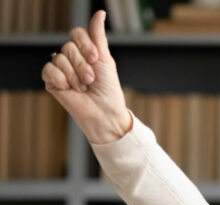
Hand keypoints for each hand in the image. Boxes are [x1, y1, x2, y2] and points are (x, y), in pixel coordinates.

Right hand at [41, 10, 132, 143]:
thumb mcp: (106, 60)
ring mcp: (61, 69)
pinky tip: (69, 89)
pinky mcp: (51, 81)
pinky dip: (61, 79)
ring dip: (75, 76)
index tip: (96, 60)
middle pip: (69, 47)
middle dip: (83, 66)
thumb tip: (99, 13)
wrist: (104, 113)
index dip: (86, 46)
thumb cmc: (109, 90)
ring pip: (59, 58)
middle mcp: (71, 58)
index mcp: (85, 51)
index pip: (77, 34)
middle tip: (91, 80)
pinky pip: (48, 69)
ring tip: (83, 88)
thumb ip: (98, 36)